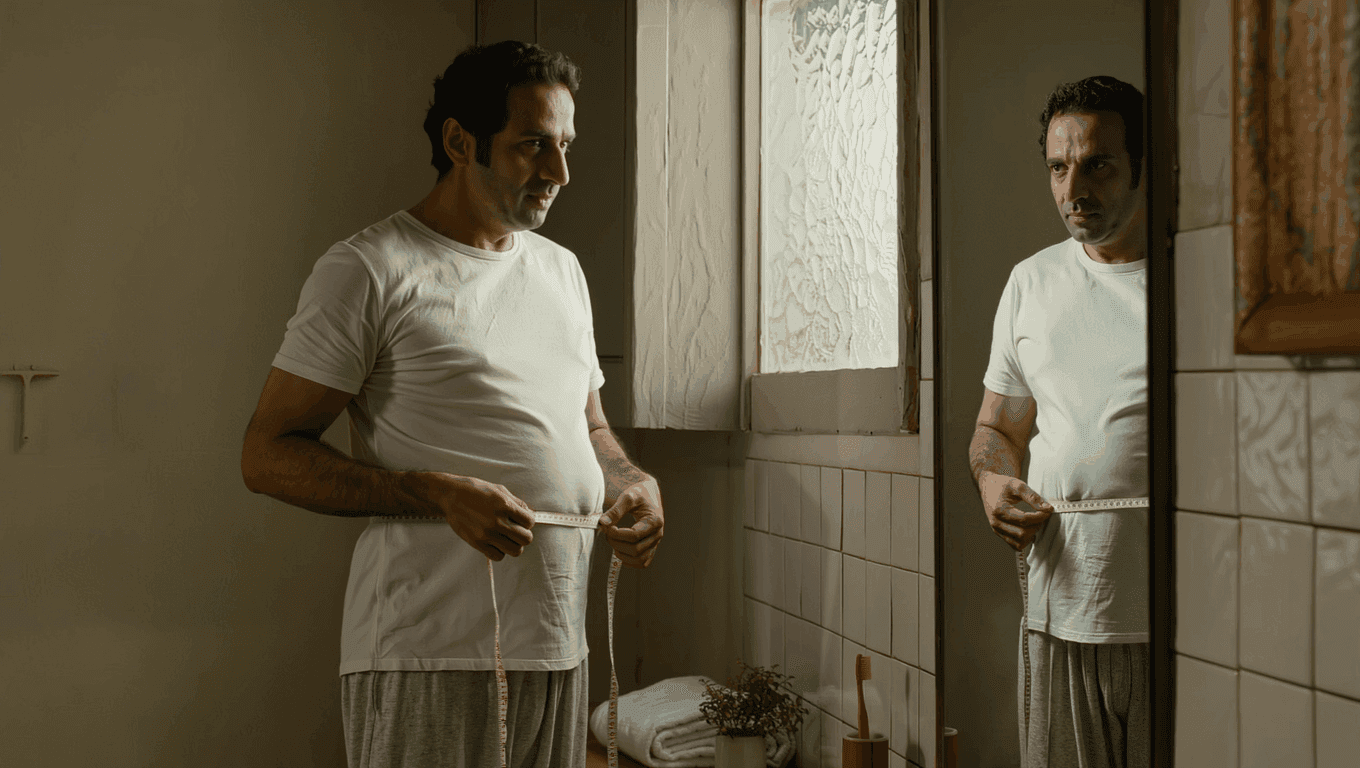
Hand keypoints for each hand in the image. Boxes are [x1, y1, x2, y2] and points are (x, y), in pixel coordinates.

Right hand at [417, 472, 535, 560]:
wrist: (450, 496)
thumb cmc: (475, 490)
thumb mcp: (499, 490)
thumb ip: (517, 502)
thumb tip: (530, 513)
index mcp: (505, 505)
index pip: (530, 522)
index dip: (528, 521)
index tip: (521, 520)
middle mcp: (497, 521)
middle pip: (526, 539)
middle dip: (524, 534)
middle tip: (516, 530)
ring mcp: (487, 534)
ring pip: (515, 551)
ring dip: (514, 545)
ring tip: (507, 537)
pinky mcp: (477, 543)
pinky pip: (498, 556)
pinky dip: (500, 551)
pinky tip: (496, 542)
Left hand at [598, 478, 663, 568]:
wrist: (650, 494)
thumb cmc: (640, 494)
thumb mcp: (628, 497)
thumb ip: (615, 510)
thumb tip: (602, 523)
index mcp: (655, 521)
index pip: (634, 536)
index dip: (617, 534)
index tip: (607, 527)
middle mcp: (657, 534)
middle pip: (636, 550)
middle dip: (617, 543)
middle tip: (607, 532)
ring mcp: (655, 543)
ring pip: (639, 560)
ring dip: (622, 554)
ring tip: (613, 541)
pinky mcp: (651, 548)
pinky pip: (642, 562)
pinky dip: (629, 561)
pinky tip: (620, 550)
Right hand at [978, 471, 1053, 551]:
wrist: (988, 487)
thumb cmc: (1002, 485)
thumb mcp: (1017, 485)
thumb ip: (1033, 497)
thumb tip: (1048, 509)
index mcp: (999, 510)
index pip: (1024, 519)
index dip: (1040, 517)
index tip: (1048, 510)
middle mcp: (996, 523)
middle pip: (1022, 533)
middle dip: (1036, 526)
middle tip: (1042, 516)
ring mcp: (997, 530)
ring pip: (1019, 543)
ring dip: (1031, 535)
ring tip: (1035, 523)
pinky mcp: (1000, 534)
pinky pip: (1015, 545)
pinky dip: (1025, 540)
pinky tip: (1029, 529)